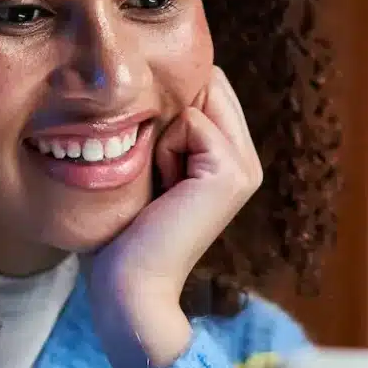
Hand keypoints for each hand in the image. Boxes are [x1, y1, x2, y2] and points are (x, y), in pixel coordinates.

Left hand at [87, 66, 263, 367]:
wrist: (128, 287)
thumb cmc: (121, 232)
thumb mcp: (144, 166)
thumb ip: (161, 126)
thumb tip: (152, 80)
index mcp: (229, 158)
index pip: (205, 86)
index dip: (164, 106)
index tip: (149, 162)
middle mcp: (246, 160)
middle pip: (207, 84)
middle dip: (166, 114)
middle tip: (153, 173)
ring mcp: (245, 166)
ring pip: (197, 100)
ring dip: (163, 134)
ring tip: (158, 183)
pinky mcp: (232, 173)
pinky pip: (192, 121)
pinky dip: (164, 149)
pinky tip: (162, 190)